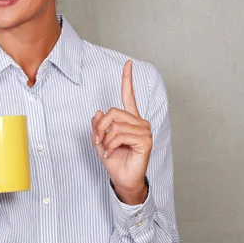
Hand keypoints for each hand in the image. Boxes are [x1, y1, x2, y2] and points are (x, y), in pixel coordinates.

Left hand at [92, 60, 152, 204]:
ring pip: (115, 125)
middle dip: (100, 127)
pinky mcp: (145, 141)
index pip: (129, 95)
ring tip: (107, 150)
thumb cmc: (115, 160)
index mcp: (130, 119)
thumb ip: (98, 126)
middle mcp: (139, 122)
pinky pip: (120, 136)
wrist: (123, 179)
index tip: (128, 63)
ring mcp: (144, 131)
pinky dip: (111, 145)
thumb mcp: (100, 141)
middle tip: (98, 141)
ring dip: (105, 139)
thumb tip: (98, 112)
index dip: (128, 79)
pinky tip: (112, 152)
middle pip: (113, 112)